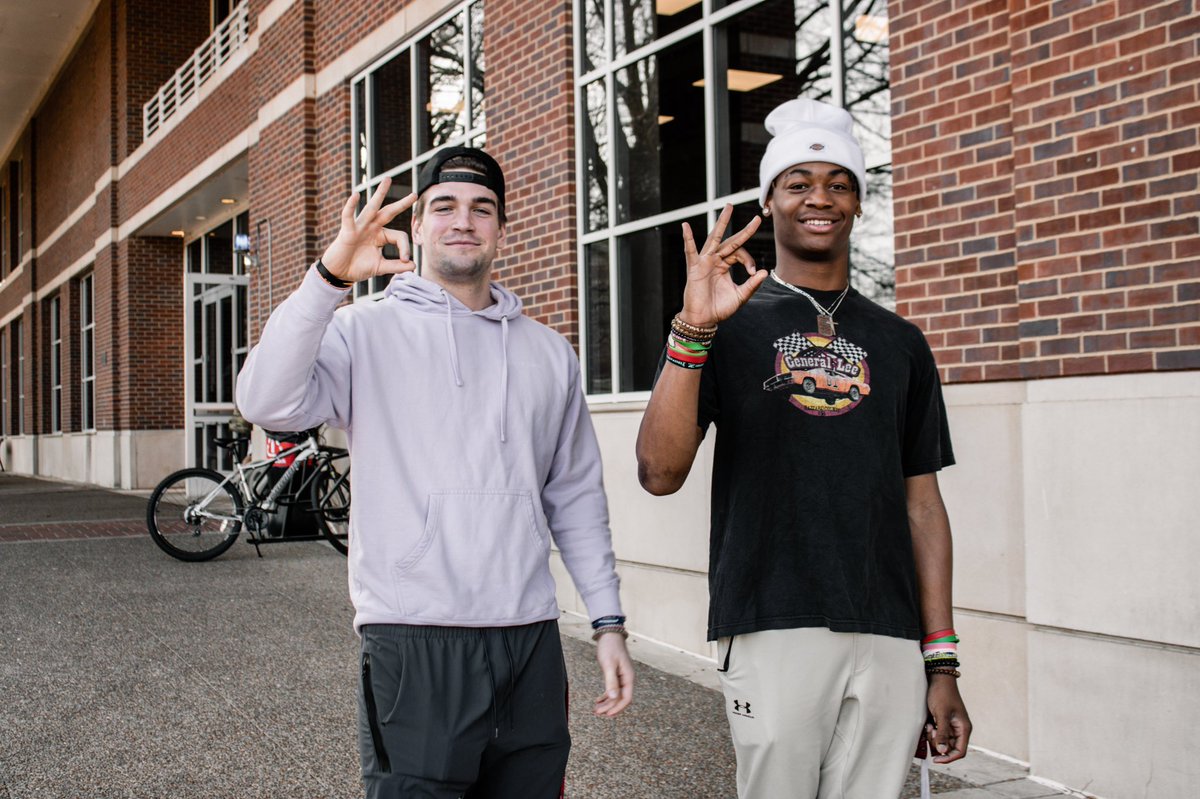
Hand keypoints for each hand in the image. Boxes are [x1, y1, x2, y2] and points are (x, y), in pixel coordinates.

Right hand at [321, 178, 417, 281]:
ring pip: (371, 207)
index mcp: (381, 235)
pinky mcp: (347, 231)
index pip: (399, 236)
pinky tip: (355, 195)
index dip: (405, 248)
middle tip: (414, 194)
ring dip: (380, 193)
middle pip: (389, 213)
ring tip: (387, 179)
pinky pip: (348, 216)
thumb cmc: (358, 267)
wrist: (340, 273)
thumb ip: (396, 266)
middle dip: (401, 204)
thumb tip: (414, 265)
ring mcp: (360, 227)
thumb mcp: (380, 267)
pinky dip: (351, 206)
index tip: (406, 260)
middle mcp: (372, 227)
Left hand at [593, 632, 633, 716]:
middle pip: (620, 699)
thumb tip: (613, 697)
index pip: (626, 698)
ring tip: (596, 709)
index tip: (607, 714)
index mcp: (628, 677)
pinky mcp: (616, 675)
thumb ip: (611, 682)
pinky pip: (613, 689)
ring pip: (616, 695)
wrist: (609, 635)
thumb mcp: (609, 665)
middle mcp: (627, 679)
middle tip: (597, 713)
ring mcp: (622, 677)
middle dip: (609, 707)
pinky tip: (598, 700)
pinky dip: (606, 696)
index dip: (617, 708)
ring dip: (607, 703)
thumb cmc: (610, 648)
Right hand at [679, 204, 767, 327]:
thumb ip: (752, 285)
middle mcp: (716, 260)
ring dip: (722, 223)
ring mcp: (705, 262)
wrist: (704, 319)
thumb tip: (764, 272)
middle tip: (757, 218)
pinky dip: (687, 239)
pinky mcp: (695, 268)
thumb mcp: (740, 296)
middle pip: (731, 240)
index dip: (749, 260)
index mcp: (725, 265)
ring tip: (728, 207)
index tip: (752, 273)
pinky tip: (685, 226)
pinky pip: (690, 251)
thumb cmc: (719, 309)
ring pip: (714, 238)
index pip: (740, 253)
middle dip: (744, 230)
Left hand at [916, 675, 971, 762]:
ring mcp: (950, 726)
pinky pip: (937, 734)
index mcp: (963, 729)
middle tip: (931, 730)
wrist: (938, 678)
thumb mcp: (941, 714)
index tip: (935, 759)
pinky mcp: (942, 722)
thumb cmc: (942, 694)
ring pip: (941, 742)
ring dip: (933, 737)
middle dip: (938, 744)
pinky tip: (928, 723)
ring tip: (929, 725)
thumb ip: (942, 733)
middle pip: (949, 748)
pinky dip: (931, 732)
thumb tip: (942, 751)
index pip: (960, 752)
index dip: (948, 758)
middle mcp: (959, 729)